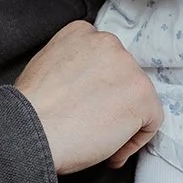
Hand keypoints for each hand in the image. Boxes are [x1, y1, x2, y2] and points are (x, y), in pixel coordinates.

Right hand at [14, 21, 162, 172]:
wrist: (31, 129)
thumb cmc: (31, 109)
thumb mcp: (46, 66)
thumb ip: (72, 65)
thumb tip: (86, 86)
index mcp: (82, 32)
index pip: (104, 58)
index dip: (98, 87)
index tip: (87, 104)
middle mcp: (109, 43)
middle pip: (123, 76)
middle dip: (112, 101)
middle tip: (92, 123)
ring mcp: (129, 68)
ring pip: (138, 98)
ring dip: (123, 120)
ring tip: (98, 139)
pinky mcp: (143, 95)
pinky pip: (151, 121)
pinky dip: (134, 140)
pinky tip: (111, 150)